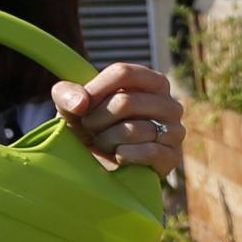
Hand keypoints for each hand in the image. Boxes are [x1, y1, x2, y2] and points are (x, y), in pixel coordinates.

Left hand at [52, 63, 183, 177]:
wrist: (101, 169)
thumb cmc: (90, 129)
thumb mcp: (71, 108)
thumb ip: (67, 95)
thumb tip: (81, 103)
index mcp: (150, 82)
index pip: (123, 73)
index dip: (96, 89)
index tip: (80, 106)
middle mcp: (168, 103)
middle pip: (125, 102)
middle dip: (97, 119)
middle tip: (90, 129)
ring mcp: (174, 130)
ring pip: (133, 130)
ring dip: (107, 140)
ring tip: (104, 144)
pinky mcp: (172, 157)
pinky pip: (148, 152)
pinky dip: (124, 155)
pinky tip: (118, 156)